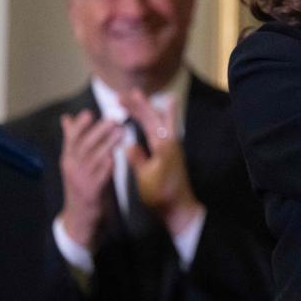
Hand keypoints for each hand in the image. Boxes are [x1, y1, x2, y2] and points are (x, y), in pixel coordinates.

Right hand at [59, 110, 123, 246]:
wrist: (79, 216)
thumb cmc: (80, 182)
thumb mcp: (73, 161)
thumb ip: (72, 139)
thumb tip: (66, 118)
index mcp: (68, 158)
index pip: (71, 139)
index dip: (79, 126)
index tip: (89, 112)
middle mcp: (72, 168)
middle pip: (83, 146)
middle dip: (98, 131)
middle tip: (112, 119)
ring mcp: (81, 179)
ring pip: (94, 158)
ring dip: (108, 144)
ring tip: (121, 132)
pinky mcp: (92, 191)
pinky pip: (101, 175)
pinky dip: (109, 164)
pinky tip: (118, 155)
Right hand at [122, 89, 203, 235]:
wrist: (179, 207)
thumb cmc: (161, 194)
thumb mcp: (145, 177)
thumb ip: (138, 158)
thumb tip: (128, 143)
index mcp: (163, 145)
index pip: (148, 119)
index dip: (135, 107)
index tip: (122, 97)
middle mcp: (170, 141)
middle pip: (156, 116)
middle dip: (142, 103)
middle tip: (127, 93)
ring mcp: (172, 146)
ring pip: (161, 120)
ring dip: (149, 109)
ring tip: (138, 99)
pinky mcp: (171, 152)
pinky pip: (162, 128)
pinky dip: (154, 119)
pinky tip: (152, 117)